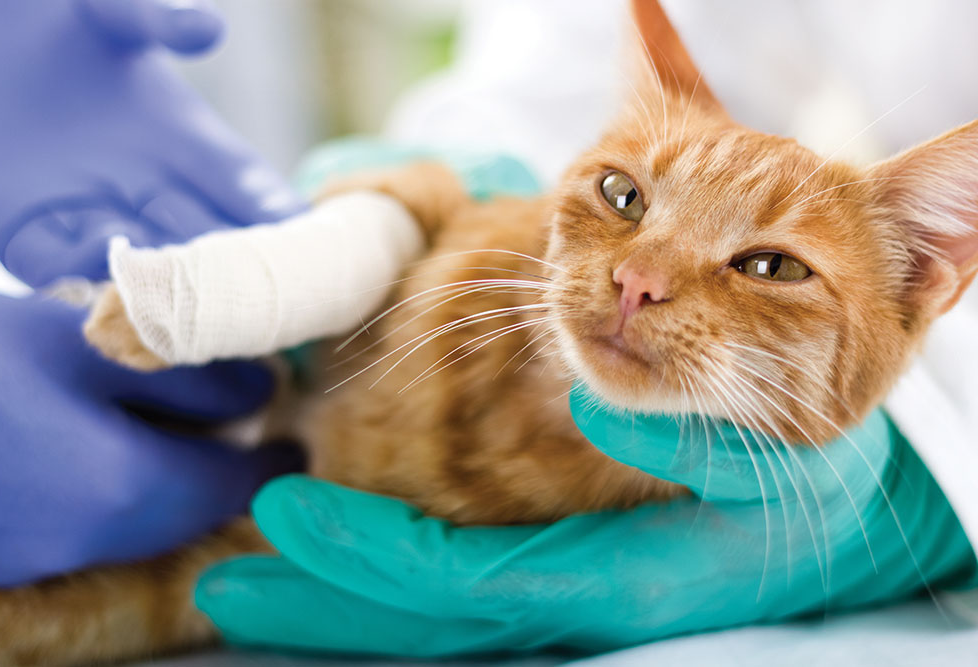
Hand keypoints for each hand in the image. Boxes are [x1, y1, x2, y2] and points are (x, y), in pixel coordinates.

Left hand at [0, 0, 306, 286]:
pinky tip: (101, 289)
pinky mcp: (25, 231)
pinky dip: (81, 280)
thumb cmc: (48, 18)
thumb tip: (208, 27)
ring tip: (185, 310)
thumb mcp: (105, 11)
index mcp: (181, 136)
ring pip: (143, 266)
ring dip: (163, 289)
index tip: (302, 240)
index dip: (274, 214)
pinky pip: (59, 267)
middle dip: (233, 273)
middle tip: (262, 302)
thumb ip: (155, 20)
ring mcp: (90, 212)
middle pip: (206, 239)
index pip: (244, 185)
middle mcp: (146, 183)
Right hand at [0, 290, 302, 586]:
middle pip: (184, 510)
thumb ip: (188, 374)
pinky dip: (115, 491)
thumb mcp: (85, 345)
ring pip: (136, 522)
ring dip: (169, 482)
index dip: (267, 461)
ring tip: (182, 431)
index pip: (228, 486)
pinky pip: (85, 525)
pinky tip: (105, 447)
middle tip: (243, 430)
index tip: (294, 444)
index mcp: (121, 490)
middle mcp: (85, 542)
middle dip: (220, 472)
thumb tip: (258, 393)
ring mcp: (34, 556)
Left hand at [196, 384, 974, 655]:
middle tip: (230, 571)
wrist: (834, 530)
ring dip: (342, 601)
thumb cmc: (808, 486)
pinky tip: (347, 557)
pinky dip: (391, 579)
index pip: (469, 580)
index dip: (373, 556)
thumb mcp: (774, 452)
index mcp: (618, 576)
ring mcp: (563, 599)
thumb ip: (695, 434)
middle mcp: (575, 603)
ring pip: (436, 618)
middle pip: (429, 619)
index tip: (287, 514)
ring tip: (252, 578)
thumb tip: (599, 401)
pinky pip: (462, 595)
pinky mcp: (563, 579)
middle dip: (328, 600)